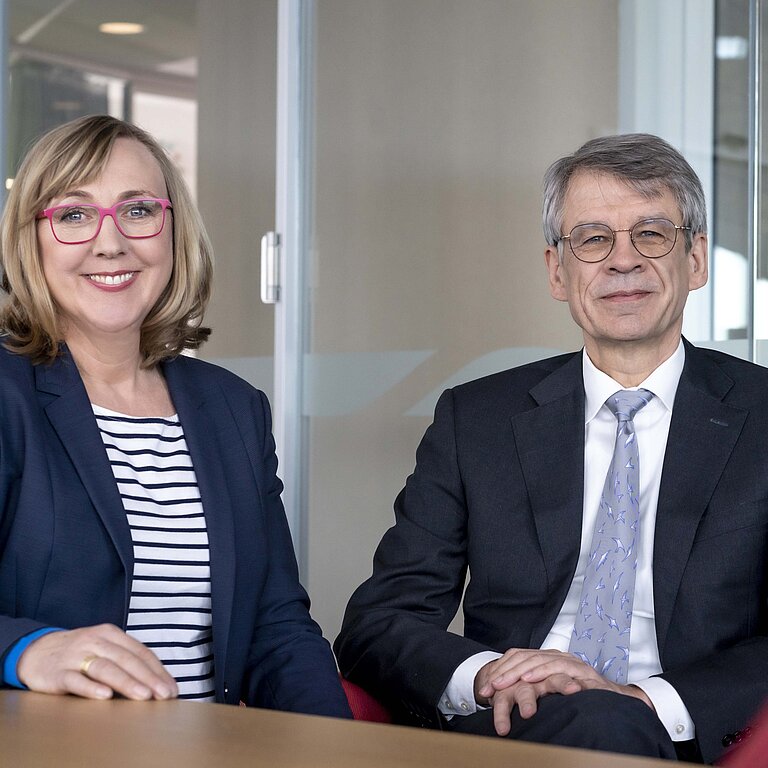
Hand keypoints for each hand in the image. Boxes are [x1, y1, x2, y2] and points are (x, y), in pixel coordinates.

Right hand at [16, 624, 177, 700]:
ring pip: (106, 668)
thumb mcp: (103, 648)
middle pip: (127, 660)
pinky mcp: (58, 673)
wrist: (35, 651)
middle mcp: (95, 641)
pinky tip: (105, 696)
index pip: (140, 652)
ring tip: (144, 696)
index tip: (171, 688)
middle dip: (149, 678)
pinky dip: (91, 688)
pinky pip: (76, 680)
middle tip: (164, 695)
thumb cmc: (78, 653)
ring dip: (127, 683)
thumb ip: (125, 660)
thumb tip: (155, 681)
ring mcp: (76, 656)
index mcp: (111, 634)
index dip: (158, 671)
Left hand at [474, 648, 652, 735]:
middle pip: (526, 657)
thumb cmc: (582, 700)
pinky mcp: (581, 673)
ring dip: (519, 671)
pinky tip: (529, 680)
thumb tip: (503, 701)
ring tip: (503, 682)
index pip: (519, 657)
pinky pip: (559, 669)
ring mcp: (571, 663)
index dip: (501, 670)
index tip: (485, 687)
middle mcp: (558, 658)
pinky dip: (542, 673)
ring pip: (539, 661)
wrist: (618, 703)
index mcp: (549, 660)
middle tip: (489, 686)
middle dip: (504, 672)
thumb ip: (534, 692)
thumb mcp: (552, 694)